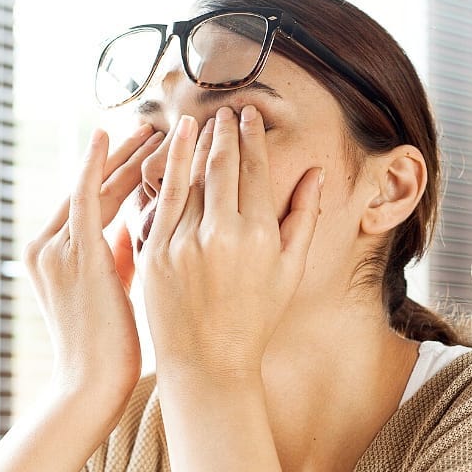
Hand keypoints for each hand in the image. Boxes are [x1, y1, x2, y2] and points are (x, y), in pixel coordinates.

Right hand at [24, 124, 162, 413]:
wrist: (92, 383)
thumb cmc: (110, 344)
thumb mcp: (113, 290)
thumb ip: (118, 256)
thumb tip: (134, 230)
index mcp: (58, 256)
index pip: (95, 203)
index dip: (120, 174)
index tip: (146, 151)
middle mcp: (49, 246)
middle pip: (92, 188)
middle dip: (123, 157)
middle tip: (150, 128)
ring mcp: (57, 248)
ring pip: (94, 187)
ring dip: (121, 156)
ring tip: (147, 127)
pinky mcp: (73, 254)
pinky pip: (88, 197)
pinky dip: (98, 165)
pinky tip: (109, 135)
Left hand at [139, 105, 322, 385]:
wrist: (209, 361)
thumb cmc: (256, 319)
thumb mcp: (290, 271)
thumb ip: (304, 218)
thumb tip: (315, 173)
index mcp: (259, 236)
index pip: (255, 172)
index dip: (253, 139)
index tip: (249, 117)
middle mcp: (221, 234)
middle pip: (222, 167)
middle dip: (226, 133)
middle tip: (227, 109)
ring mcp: (184, 242)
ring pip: (190, 177)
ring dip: (196, 143)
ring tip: (201, 121)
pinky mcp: (156, 253)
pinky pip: (162, 200)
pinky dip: (168, 169)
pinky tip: (171, 147)